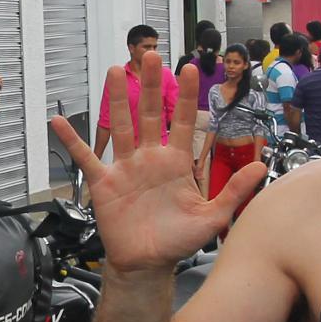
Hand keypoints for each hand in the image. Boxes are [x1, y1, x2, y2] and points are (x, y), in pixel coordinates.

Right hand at [50, 53, 263, 273]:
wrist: (147, 266)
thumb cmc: (178, 243)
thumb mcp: (212, 217)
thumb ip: (234, 191)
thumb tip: (261, 167)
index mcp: (176, 163)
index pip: (183, 121)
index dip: (186, 95)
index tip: (188, 68)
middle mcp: (150, 158)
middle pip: (150, 114)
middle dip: (150, 85)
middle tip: (150, 56)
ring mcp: (126, 168)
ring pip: (121, 126)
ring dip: (117, 99)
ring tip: (115, 71)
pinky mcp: (104, 182)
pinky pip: (86, 157)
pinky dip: (72, 141)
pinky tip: (59, 122)